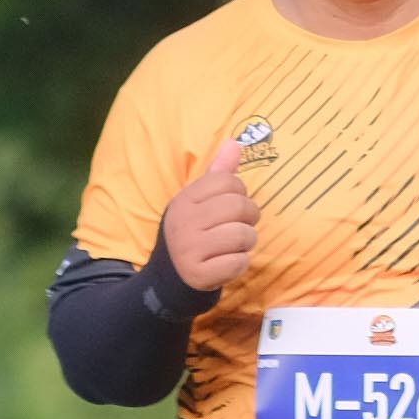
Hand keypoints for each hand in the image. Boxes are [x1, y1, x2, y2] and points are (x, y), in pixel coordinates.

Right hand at [162, 137, 264, 290]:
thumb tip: (234, 142)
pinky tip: (227, 263)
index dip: (240, 193)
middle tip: (241, 226)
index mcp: (184, 199)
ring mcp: (189, 249)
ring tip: (235, 246)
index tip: (233, 205)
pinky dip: (239, 264)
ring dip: (246, 243)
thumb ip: (218, 173)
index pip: (228, 181)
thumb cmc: (192, 231)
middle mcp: (184, 222)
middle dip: (249, 218)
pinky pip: (238, 263)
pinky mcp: (197, 275)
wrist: (169, 277)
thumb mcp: (198, 201)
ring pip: (242, 236)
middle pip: (239, 207)